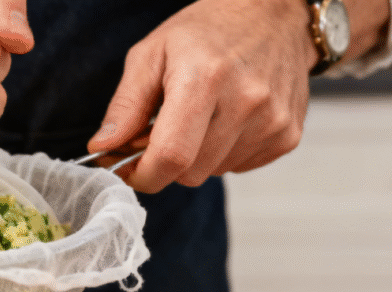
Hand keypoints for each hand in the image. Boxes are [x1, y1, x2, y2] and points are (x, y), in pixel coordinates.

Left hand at [87, 0, 315, 192]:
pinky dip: (223, 153)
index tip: (128, 170)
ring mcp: (272, 121)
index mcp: (204, 78)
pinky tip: (225, 121)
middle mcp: (245, 101)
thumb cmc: (207, 31)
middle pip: (189, 173)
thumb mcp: (151, 54)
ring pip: (212, 173)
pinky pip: (239, 167)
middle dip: (165, 163)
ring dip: (195, 157)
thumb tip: (103, 147)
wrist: (275, 15)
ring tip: (198, 118)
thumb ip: (125, 106)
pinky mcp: (288, 135)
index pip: (170, 156)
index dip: (142, 175)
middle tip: (160, 133)